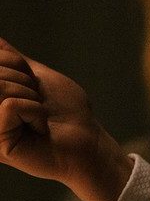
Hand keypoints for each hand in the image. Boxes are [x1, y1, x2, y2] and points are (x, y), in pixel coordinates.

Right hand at [0, 37, 131, 200]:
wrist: (87, 140)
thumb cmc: (66, 111)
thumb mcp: (38, 78)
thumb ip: (12, 60)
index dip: (14, 62)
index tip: (32, 82)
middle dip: (24, 80)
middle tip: (38, 102)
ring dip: (30, 96)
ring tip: (39, 115)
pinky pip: (10, 105)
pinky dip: (34, 111)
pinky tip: (40, 128)